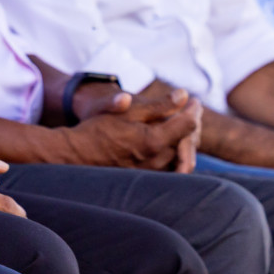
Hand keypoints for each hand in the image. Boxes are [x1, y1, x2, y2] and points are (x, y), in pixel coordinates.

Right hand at [65, 88, 201, 168]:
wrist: (79, 154)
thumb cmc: (99, 129)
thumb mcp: (127, 111)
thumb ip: (158, 105)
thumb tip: (184, 96)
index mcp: (154, 141)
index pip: (187, 125)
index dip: (193, 110)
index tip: (194, 100)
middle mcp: (158, 160)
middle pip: (189, 141)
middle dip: (192, 124)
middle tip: (190, 109)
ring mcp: (155, 172)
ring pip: (183, 155)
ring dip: (185, 139)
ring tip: (180, 124)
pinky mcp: (149, 178)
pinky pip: (172, 165)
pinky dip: (176, 152)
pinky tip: (169, 141)